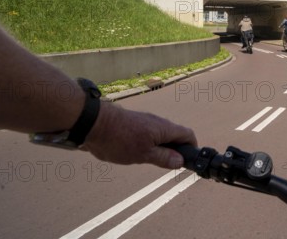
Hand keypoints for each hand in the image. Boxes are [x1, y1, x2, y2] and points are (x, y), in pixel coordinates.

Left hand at [82, 102, 196, 168]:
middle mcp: (158, 122)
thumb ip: (164, 157)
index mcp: (164, 128)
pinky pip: (149, 134)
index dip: (192, 147)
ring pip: (160, 135)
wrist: (93, 123)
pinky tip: (137, 153)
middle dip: (175, 150)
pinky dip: (149, 144)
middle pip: (174, 135)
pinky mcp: (134, 123)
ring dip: (160, 147)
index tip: (189, 160)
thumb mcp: (144, 154)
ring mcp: (146, 121)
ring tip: (150, 161)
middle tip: (168, 165)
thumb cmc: (119, 139)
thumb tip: (180, 161)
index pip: (187, 134)